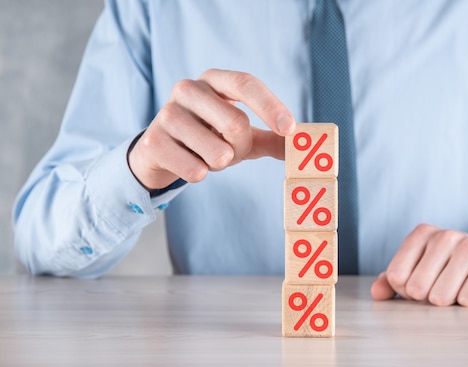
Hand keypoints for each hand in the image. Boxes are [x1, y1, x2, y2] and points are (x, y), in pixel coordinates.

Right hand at [128, 69, 295, 189]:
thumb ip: (272, 137)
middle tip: (230, 152)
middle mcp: (187, 89)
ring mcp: (166, 114)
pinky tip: (188, 163)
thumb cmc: (208, 136)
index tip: (289, 129)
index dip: (270, 106)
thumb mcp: (241, 133)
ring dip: (220, 164)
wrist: (160, 151)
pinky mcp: (152, 142)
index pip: (245, 84)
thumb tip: (304, 144)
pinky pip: (195, 171)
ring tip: (205, 155)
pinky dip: (201, 174)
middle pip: (236, 123)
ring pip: (217, 153)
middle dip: (241, 148)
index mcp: (214, 80)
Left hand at [370, 224, 467, 305]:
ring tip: (458, 288)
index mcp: (422, 234)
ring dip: (448, 303)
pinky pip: (467, 299)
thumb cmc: (450, 268)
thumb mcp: (419, 269)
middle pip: (417, 289)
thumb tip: (376, 294)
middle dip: (427, 299)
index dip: (405, 291)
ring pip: (441, 296)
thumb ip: (393, 281)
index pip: (396, 276)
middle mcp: (444, 236)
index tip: (421, 285)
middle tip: (442, 289)